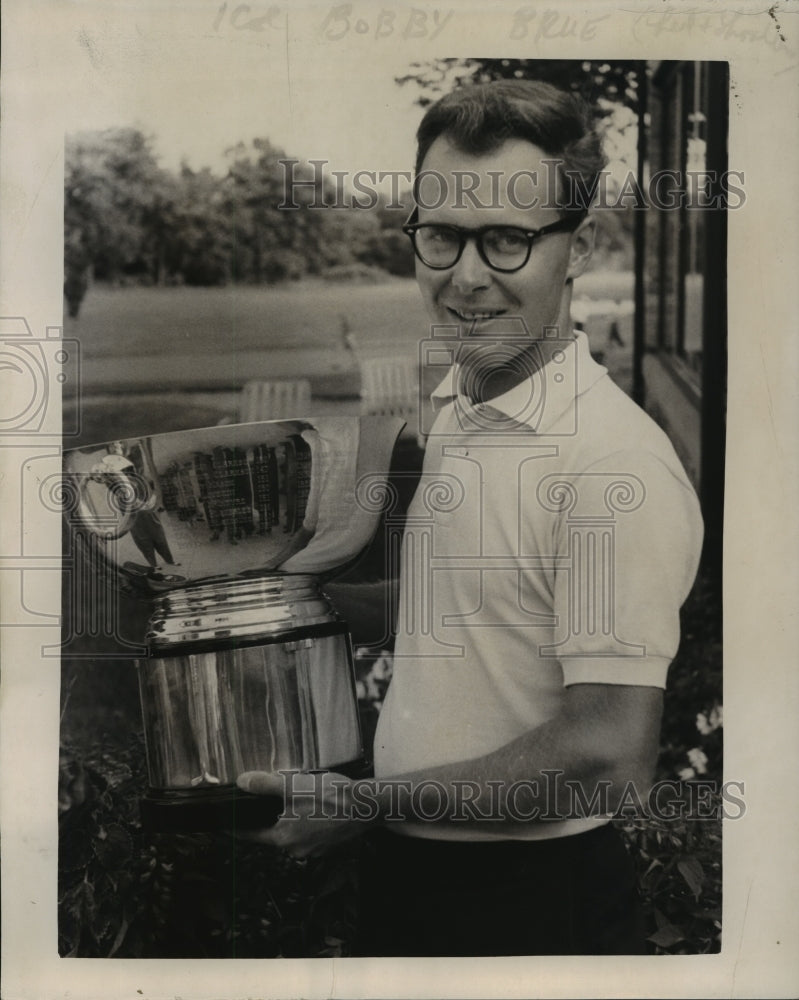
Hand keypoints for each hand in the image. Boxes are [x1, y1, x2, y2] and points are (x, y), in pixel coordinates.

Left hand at [236, 770, 380, 858]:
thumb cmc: (330, 797)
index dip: (238, 828)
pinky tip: (316, 807)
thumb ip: (265, 785)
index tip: (225, 825)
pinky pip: (310, 834)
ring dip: (292, 819)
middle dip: (271, 817)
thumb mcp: (293, 786)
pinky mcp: (328, 846)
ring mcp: (314, 850)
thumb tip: (242, 782)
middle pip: (273, 833)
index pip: (251, 835)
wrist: (367, 806)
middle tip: (274, 799)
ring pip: (293, 833)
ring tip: (299, 799)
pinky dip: (308, 822)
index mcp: (283, 838)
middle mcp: (296, 850)